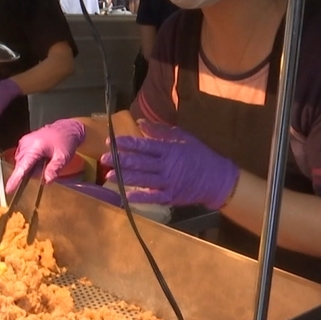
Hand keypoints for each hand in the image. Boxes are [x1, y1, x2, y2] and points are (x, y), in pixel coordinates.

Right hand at [5, 119, 85, 193]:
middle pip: (22, 166)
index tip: (8, 190)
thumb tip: (46, 181)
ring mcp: (23, 142)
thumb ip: (54, 169)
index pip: (22, 166)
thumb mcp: (63, 157)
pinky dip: (31, 162)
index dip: (15, 179)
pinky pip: (24, 158)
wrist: (67, 128)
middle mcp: (25, 144)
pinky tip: (42, 157)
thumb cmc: (66, 141)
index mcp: (34, 147)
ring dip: (32, 167)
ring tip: (47, 159)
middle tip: (48, 165)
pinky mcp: (24, 143)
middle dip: (33, 172)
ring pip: (22, 163)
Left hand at [100, 121, 238, 208]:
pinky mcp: (170, 196)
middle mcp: (166, 166)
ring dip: (124, 177)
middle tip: (103, 158)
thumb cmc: (199, 155)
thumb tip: (140, 122)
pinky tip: (126, 195)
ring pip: (143, 179)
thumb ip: (160, 131)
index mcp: (169, 149)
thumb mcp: (183, 137)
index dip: (127, 144)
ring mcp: (168, 183)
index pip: (144, 145)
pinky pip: (153, 197)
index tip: (112, 141)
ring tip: (108, 175)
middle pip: (139, 163)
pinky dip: (140, 196)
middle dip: (120, 160)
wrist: (217, 179)